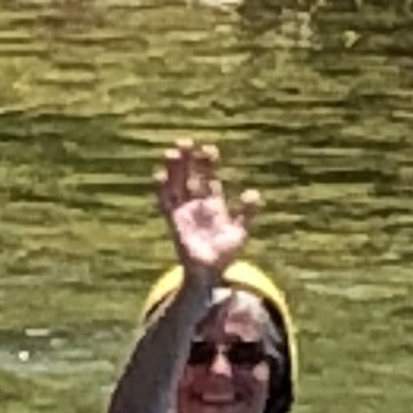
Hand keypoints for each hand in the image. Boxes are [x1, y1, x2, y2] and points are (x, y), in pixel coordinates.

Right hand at [158, 138, 257, 279]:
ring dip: (174, 169)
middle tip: (186, 141)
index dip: (208, 163)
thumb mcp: (239, 231)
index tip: (209, 148)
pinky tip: (159, 174)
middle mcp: (196, 202)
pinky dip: (161, 189)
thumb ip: (246, 212)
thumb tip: (254, 193)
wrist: (209, 271)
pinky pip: (165, 202)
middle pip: (190, 175)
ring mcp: (183, 210)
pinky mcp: (173, 220)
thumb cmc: (225, 251)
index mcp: (213, 202)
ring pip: (176, 184)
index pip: (209, 177)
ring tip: (173, 152)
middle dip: (188, 159)